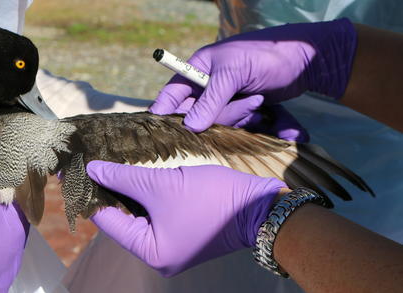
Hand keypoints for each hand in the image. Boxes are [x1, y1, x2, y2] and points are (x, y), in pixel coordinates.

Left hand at [87, 161, 285, 276]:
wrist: (261, 206)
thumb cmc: (211, 199)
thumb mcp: (162, 184)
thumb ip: (123, 177)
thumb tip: (92, 170)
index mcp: (150, 251)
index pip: (108, 220)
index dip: (89, 193)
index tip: (70, 173)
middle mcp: (158, 254)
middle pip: (121, 218)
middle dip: (106, 190)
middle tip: (87, 165)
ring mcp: (172, 244)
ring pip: (137, 213)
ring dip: (124, 190)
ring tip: (104, 165)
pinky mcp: (182, 231)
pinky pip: (153, 212)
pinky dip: (142, 194)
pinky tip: (131, 173)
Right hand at [151, 18, 356, 134]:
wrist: (306, 59)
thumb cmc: (265, 55)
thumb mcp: (235, 73)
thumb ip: (211, 100)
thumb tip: (191, 127)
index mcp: (199, 69)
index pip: (173, 94)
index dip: (165, 111)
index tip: (161, 129)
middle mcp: (210, 86)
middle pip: (199, 116)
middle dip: (224, 115)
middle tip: (250, 101)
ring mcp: (228, 99)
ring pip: (222, 124)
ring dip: (243, 118)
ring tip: (261, 100)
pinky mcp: (246, 110)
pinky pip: (242, 127)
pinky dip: (258, 125)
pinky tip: (270, 114)